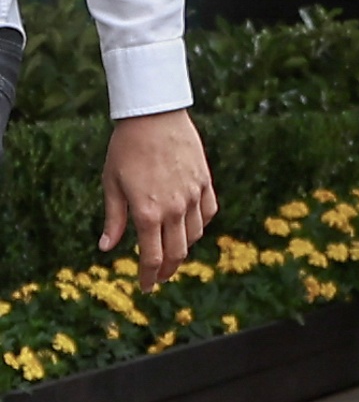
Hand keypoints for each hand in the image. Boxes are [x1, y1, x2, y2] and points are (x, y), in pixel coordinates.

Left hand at [101, 108, 215, 287]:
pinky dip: (201, 225)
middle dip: (167, 270)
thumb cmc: (126, 148)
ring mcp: (193, 196)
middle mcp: (174, 209)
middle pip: (176, 253)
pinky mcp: (205, 182)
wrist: (154, 115)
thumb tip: (106, 248)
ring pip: (195, 236)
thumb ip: (113, 219)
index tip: (146, 287)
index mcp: (147, 213)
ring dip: (183, 248)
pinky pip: (208, 213)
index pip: (152, 258)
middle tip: (158, 276)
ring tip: (173, 250)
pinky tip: (191, 226)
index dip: (149, 277)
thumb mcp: (112, 183)